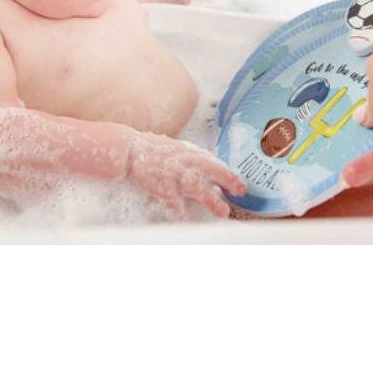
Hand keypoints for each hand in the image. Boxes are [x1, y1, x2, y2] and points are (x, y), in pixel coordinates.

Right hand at [126, 132, 245, 218]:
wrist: (130, 149)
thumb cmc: (156, 151)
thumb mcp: (180, 152)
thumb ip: (197, 166)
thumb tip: (216, 185)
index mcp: (191, 153)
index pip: (215, 163)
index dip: (230, 175)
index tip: (242, 187)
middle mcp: (185, 161)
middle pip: (212, 170)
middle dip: (228, 180)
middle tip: (240, 191)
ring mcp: (174, 173)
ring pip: (197, 187)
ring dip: (212, 200)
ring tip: (223, 212)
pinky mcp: (161, 186)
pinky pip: (175, 203)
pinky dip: (183, 214)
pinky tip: (190, 223)